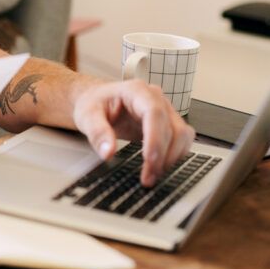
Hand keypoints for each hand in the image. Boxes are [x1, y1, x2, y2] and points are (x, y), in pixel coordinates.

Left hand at [72, 79, 194, 186]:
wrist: (97, 100)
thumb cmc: (94, 104)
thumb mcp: (87, 116)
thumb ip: (97, 133)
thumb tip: (108, 153)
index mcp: (136, 90)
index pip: (154, 112)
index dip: (155, 138)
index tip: (149, 160)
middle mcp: (155, 98)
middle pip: (172, 127)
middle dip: (162, 156)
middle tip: (147, 178)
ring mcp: (165, 110)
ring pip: (182, 135)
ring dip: (172, 158)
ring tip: (152, 175)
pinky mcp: (168, 123)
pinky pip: (182, 140)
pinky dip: (175, 156)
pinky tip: (160, 167)